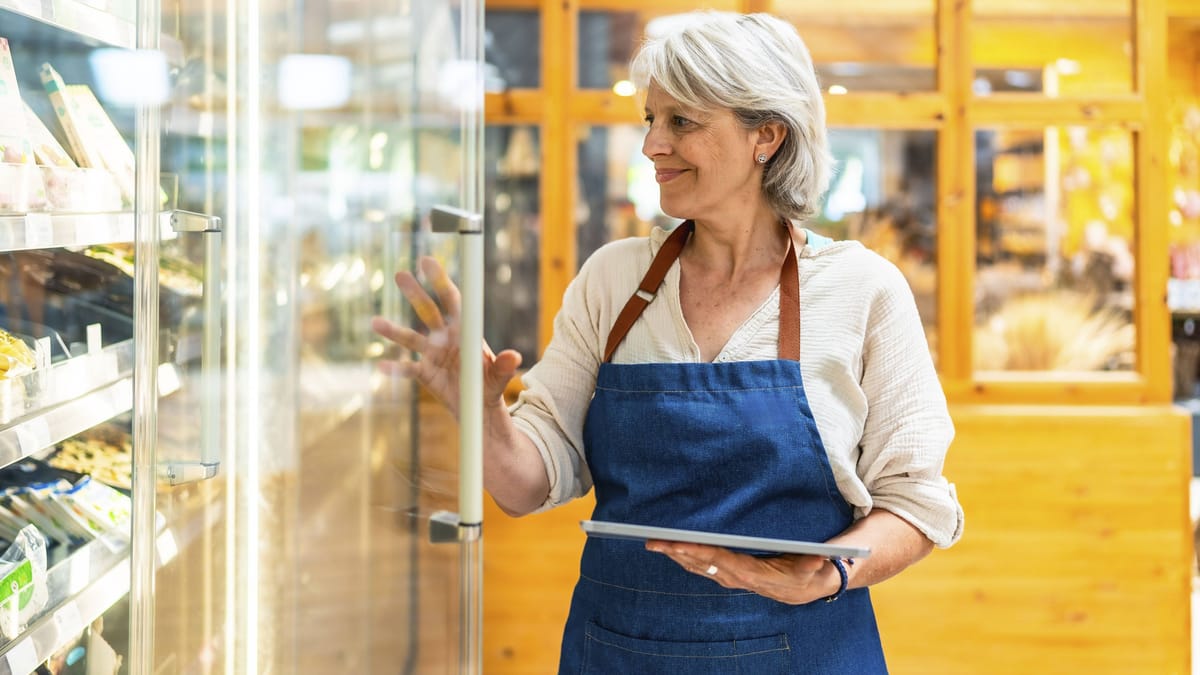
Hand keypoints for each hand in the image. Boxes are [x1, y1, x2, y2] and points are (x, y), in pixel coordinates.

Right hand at [371, 256, 522, 416]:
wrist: (478, 406)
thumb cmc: (490, 384)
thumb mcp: (499, 377)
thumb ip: (504, 367)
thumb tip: (514, 357)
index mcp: (464, 331)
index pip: (452, 300)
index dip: (440, 281)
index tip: (427, 261)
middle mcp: (445, 338)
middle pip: (428, 312)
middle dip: (415, 293)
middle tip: (400, 274)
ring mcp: (432, 354)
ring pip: (411, 339)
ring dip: (393, 331)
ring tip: (375, 322)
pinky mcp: (424, 373)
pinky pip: (408, 369)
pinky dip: (395, 368)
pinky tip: (381, 365)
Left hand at [645, 540, 836, 604]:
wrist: (809, 587)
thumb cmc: (810, 570)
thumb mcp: (817, 566)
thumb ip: (815, 562)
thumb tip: (818, 558)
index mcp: (755, 574)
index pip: (722, 561)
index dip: (700, 552)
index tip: (681, 544)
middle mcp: (739, 577)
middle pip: (703, 564)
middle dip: (678, 553)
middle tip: (655, 542)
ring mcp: (732, 577)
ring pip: (699, 567)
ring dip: (676, 556)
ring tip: (655, 544)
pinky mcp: (730, 574)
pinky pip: (703, 567)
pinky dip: (685, 558)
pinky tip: (671, 550)